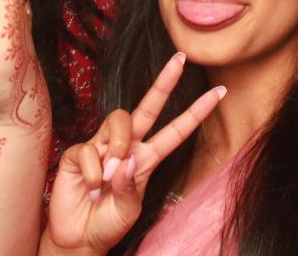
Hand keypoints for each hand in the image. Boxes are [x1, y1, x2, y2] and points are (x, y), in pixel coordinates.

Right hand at [43, 52, 224, 253]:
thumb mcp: (130, 209)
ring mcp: (101, 146)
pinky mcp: (78, 153)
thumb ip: (130, 186)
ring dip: (118, 146)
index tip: (219, 92)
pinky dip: (94, 175)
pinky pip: (90, 152)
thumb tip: (124, 159)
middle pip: (147, 107)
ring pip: (118, 121)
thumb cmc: (108, 222)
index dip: (196, 112)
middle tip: (181, 59)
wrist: (80, 238)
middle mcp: (127, 146)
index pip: (175, 130)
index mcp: (147, 158)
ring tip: (109, 178)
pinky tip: (90, 189)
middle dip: (164, 82)